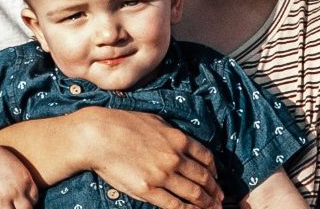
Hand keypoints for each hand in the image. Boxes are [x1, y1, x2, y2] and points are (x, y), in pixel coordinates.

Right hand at [0, 140, 39, 208]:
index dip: (29, 202)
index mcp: (25, 180)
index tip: (22, 199)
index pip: (34, 200)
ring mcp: (2, 198)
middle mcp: (16, 190)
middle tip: (15, 205)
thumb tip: (29, 198)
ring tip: (6, 204)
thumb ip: (24, 182)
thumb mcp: (16, 167)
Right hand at [74, 108, 219, 208]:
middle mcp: (175, 158)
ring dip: (206, 204)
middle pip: (203, 178)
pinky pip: (174, 205)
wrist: (98, 136)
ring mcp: (163, 175)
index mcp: (179, 139)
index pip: (206, 158)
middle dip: (215, 191)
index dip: (214, 172)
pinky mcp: (149, 190)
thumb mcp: (155, 120)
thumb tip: (181, 142)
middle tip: (220, 200)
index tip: (216, 179)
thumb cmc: (123, 124)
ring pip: (193, 194)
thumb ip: (172, 133)